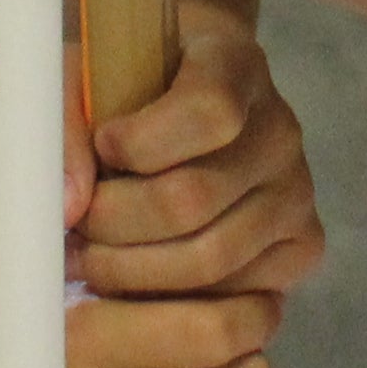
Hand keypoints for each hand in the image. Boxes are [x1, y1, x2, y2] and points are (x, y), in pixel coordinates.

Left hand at [78, 0, 324, 304]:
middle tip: (76, 227)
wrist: (174, 104)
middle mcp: (279, 129)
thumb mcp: (78, 82)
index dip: (139, 143)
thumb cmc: (119, 90)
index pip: (208, 112)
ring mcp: (296, 191)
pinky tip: (135, 279)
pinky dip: (172, 301)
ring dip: (130, 270)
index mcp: (233, 65)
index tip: (102, 145)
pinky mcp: (303, 245)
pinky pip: (234, 296)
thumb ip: (63, 130)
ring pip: (208, 258)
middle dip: (113, 223)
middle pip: (192, 199)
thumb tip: (71, 208)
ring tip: (91, 257)